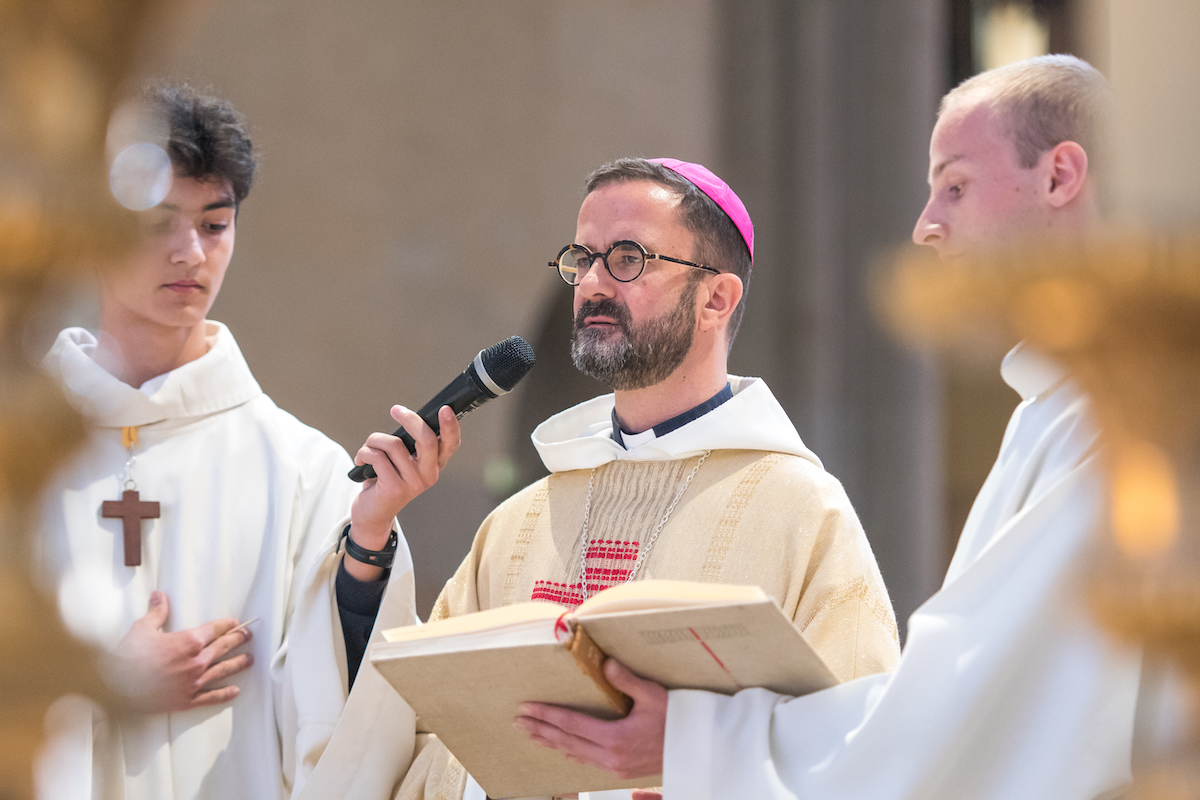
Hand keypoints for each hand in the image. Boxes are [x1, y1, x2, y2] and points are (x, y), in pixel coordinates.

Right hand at [109, 591, 252, 712]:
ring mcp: (193, 682)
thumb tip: (159, 595)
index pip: (214, 630)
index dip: (226, 625)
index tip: (235, 623)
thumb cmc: (128, 656)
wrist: (116, 687)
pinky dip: (224, 694)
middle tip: (248, 635)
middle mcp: (196, 661)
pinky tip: (235, 691)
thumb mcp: (142, 629)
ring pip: (222, 670)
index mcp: (188, 641)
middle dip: (238, 639)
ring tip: (250, 659)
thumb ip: (157, 612)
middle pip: (223, 648)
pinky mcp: (186, 700)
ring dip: (238, 664)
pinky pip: (211, 697)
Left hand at [346, 405, 459, 580]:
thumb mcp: (403, 462)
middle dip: (410, 419)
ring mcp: (413, 483)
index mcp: (434, 465)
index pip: (450, 444)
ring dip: (373, 441)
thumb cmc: (386, 480)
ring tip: (367, 450)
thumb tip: (404, 419)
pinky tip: (361, 461)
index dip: (451, 426)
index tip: (445, 409)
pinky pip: (377, 456)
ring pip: (393, 444)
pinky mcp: (394, 488)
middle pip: (426, 439)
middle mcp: (428, 475)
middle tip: (396, 410)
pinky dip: (364, 453)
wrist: (372, 513)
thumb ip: (410, 444)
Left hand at [514, 658, 666, 779]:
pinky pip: (587, 760)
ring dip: (551, 742)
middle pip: (566, 741)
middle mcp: (611, 756)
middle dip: (540, 729)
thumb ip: (627, 680)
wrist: (696, 749)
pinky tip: (562, 749)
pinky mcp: (620, 770)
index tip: (528, 708)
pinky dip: (570, 752)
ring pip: (574, 753)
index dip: (547, 715)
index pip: (571, 725)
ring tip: (531, 733)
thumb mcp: (654, 696)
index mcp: (616, 738)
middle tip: (519, 721)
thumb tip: (606, 664)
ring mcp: (615, 766)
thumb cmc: (678, 721)